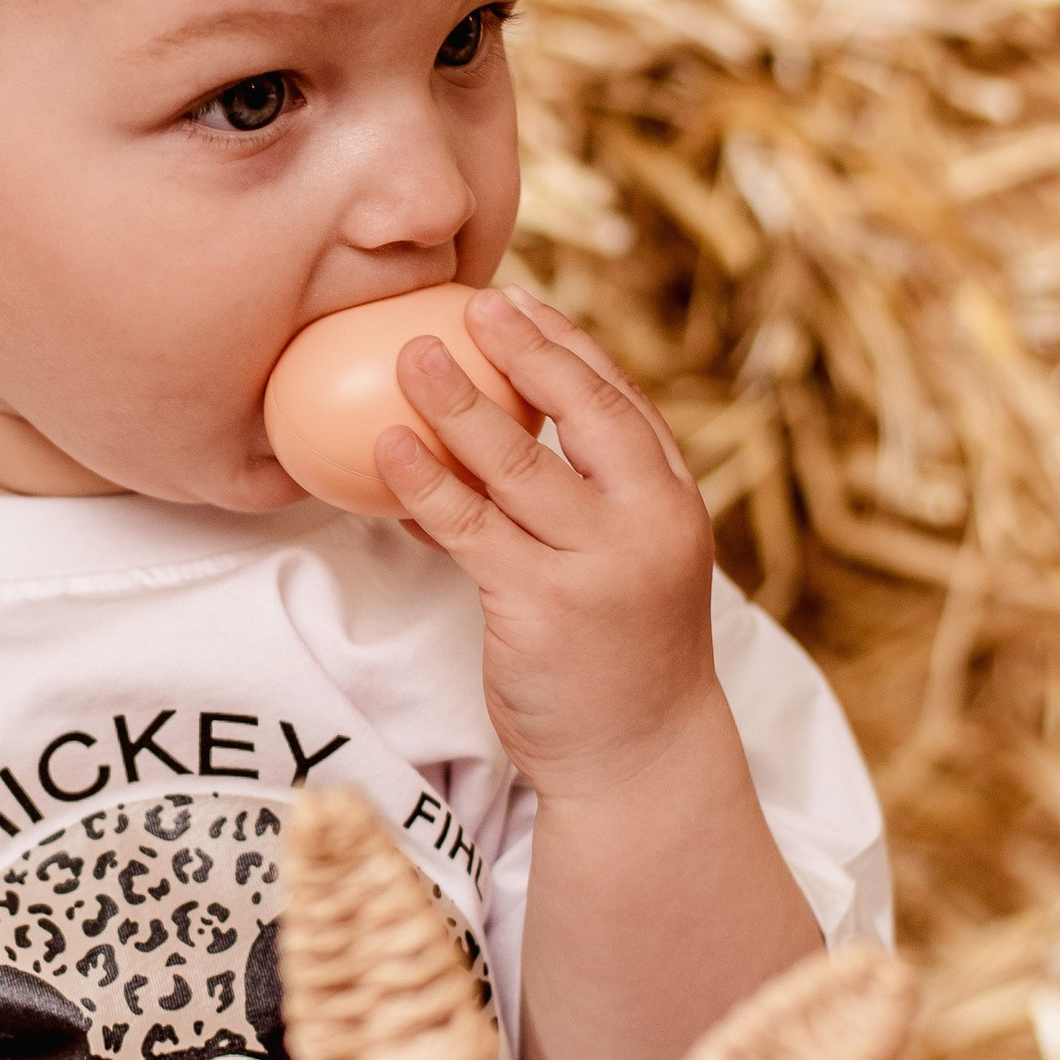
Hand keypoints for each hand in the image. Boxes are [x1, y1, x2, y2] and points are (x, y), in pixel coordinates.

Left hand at [375, 284, 718, 798]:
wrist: (638, 755)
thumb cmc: (617, 654)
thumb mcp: (620, 564)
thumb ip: (574, 504)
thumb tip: (480, 437)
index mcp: (672, 502)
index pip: (622, 402)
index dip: (569, 346)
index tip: (519, 303)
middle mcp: (648, 523)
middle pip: (586, 414)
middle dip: (528, 350)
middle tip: (474, 303)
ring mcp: (599, 564)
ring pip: (518, 465)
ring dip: (459, 403)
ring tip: (410, 355)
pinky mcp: (542, 606)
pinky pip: (469, 529)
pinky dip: (425, 485)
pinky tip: (387, 450)